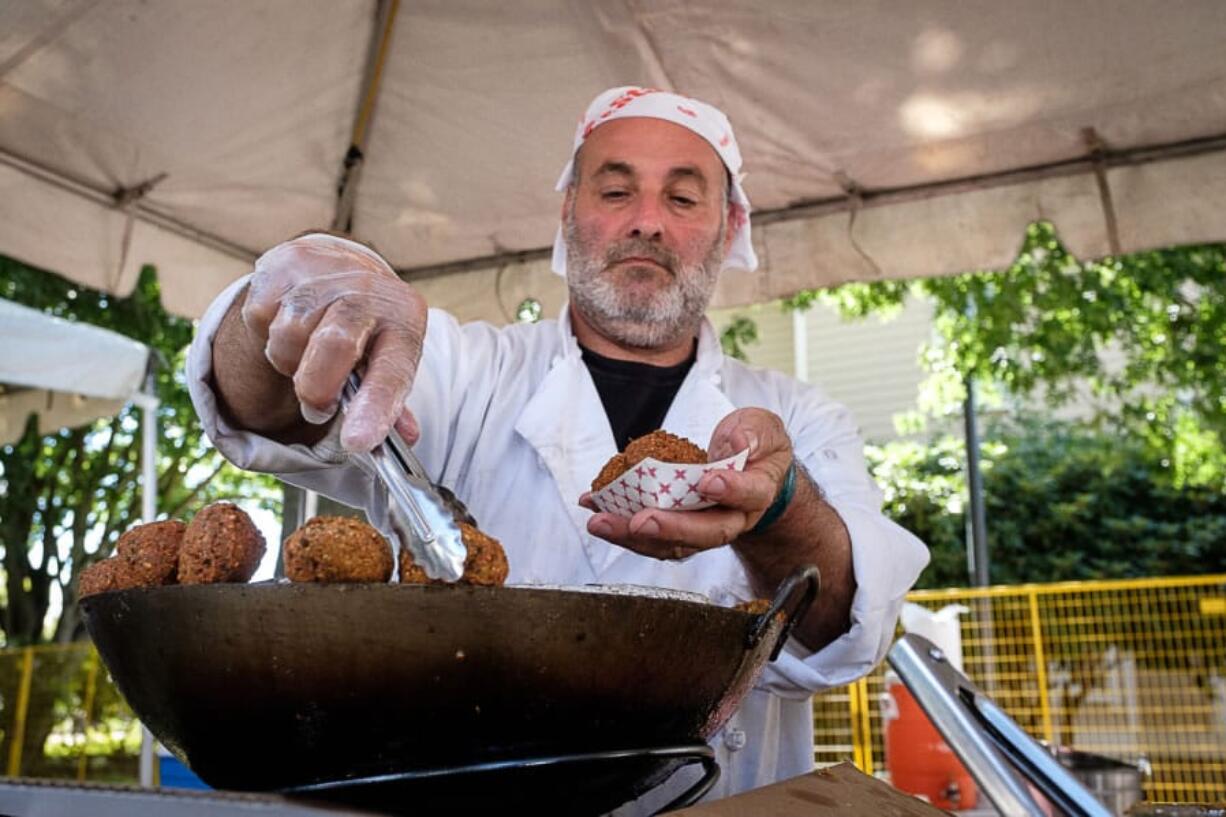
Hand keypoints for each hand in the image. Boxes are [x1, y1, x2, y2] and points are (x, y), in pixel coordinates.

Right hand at [239, 234, 424, 451]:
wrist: (339, 267)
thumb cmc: (367, 328)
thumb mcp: (388, 359)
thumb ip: (392, 402)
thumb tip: (405, 439)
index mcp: (404, 317)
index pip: (392, 370)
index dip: (375, 409)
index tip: (357, 442)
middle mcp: (368, 288)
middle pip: (334, 345)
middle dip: (317, 390)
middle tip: (319, 407)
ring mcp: (323, 272)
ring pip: (289, 337)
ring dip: (290, 362)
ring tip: (307, 356)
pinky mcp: (281, 264)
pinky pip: (260, 317)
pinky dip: (267, 335)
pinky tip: (288, 325)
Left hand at [579, 408, 793, 558]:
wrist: (751, 472)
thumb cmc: (756, 448)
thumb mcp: (763, 429)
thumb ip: (754, 433)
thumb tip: (737, 442)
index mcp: (757, 491)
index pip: (749, 495)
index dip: (731, 489)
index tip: (708, 481)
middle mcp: (731, 518)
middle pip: (706, 533)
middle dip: (671, 528)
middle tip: (640, 521)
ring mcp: (701, 528)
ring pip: (672, 543)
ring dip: (633, 536)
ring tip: (601, 521)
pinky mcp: (677, 528)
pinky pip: (650, 535)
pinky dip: (620, 525)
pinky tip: (596, 511)